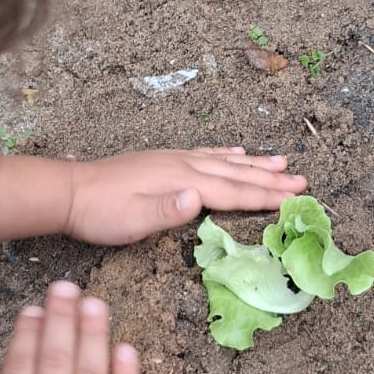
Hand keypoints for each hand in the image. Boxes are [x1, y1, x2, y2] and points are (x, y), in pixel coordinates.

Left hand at [63, 147, 306, 245]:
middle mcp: (184, 164)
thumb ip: (167, 210)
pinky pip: (206, 154)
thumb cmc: (101, 213)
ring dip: (255, 163)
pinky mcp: (164, 161)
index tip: (296, 196)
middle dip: (271, 178)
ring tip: (282, 161)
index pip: (232, 190)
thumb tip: (199, 198)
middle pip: (236, 172)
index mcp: (182, 180)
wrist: (69, 192)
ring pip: (225, 160)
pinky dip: (226, 154)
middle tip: (303, 180)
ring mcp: (174, 159)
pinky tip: (236, 152)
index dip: (265, 195)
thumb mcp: (132, 220)